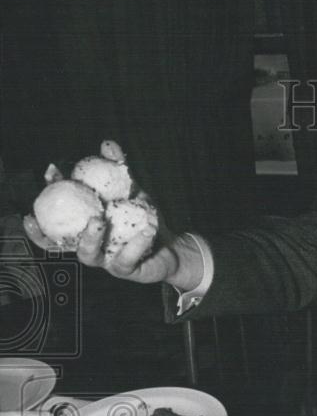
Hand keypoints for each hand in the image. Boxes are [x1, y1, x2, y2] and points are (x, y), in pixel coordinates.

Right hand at [23, 153, 203, 290]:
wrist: (169, 246)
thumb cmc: (142, 219)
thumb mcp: (132, 192)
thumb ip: (118, 171)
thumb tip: (107, 144)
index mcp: (81, 227)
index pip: (56, 213)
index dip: (48, 193)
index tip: (51, 173)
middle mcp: (87, 246)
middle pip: (58, 243)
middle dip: (48, 230)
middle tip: (57, 204)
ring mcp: (103, 260)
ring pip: (87, 254)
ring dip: (90, 237)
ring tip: (99, 220)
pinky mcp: (124, 271)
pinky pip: (126, 259)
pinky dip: (136, 243)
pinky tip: (148, 228)